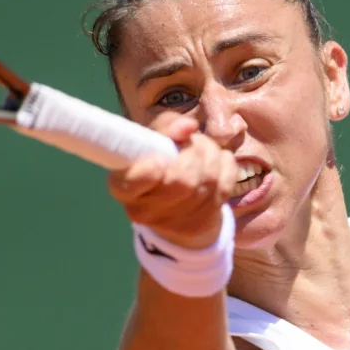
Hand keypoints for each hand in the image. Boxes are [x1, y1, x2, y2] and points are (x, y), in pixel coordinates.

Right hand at [108, 113, 237, 248]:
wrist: (176, 200)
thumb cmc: (158, 160)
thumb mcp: (153, 138)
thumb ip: (166, 126)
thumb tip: (189, 126)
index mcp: (124, 188)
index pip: (133, 182)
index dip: (150, 169)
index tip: (160, 157)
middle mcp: (146, 211)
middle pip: (182, 180)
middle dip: (194, 152)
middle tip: (191, 142)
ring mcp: (177, 222)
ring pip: (208, 180)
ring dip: (211, 154)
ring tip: (203, 148)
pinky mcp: (203, 223)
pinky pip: (225, 185)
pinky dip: (225, 166)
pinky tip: (215, 164)